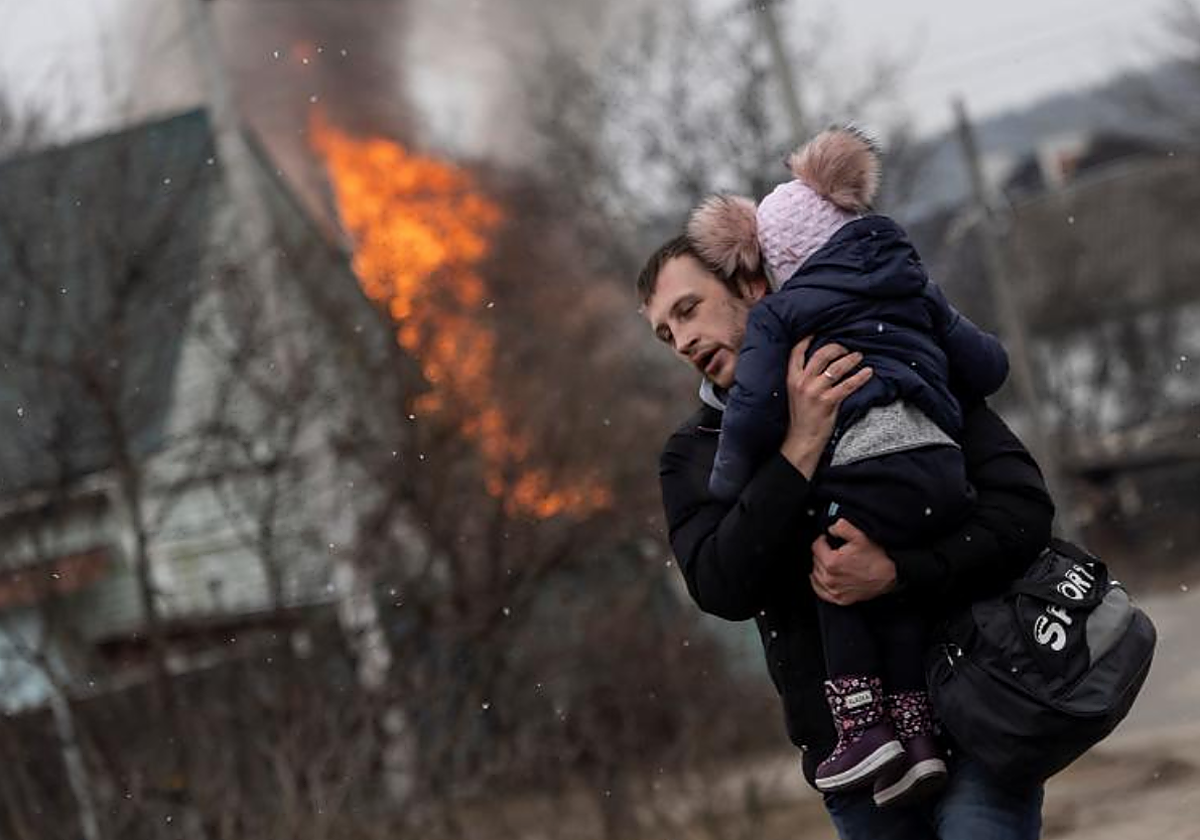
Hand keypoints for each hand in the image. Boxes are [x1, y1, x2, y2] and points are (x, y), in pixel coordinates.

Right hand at [779, 338, 872, 478]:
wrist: (801, 439)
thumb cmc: (801, 416)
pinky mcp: (828, 402)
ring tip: (859, 356)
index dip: (807, 339)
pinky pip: (848, 385)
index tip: (817, 331)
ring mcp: (815, 392)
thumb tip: (822, 362)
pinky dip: (860, 377)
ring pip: (836, 368)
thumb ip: (805, 377)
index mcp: (792, 378)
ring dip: (851, 359)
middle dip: (836, 347)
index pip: (797, 352)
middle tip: (846, 347)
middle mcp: (802, 382)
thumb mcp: (796, 393)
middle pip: (821, 355)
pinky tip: (868, 372)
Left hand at [810, 519, 897, 605]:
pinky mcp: (839, 599)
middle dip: (822, 553)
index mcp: (832, 562)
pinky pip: (820, 592)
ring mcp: (834, 591)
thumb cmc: (876, 557)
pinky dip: (819, 584)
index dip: (822, 540)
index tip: (829, 539)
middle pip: (815, 561)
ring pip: (816, 575)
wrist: (889, 575)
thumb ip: (842, 527)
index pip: (816, 546)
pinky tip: (824, 578)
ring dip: (820, 567)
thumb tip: (830, 529)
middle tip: (833, 550)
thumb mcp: (860, 536)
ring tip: (831, 562)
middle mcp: (830, 578)